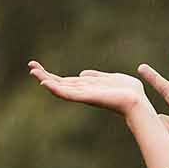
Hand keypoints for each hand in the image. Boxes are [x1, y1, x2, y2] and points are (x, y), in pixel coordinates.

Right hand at [27, 60, 151, 114]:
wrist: (138, 101)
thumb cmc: (129, 91)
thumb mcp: (110, 78)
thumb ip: (96, 76)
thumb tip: (81, 74)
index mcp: (87, 87)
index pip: (65, 81)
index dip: (51, 75)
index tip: (36, 66)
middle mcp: (83, 92)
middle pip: (60, 84)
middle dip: (45, 76)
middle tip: (30, 66)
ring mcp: (84, 95)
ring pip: (61, 88)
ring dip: (46, 80)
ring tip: (33, 72)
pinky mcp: (88, 98)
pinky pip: (69, 94)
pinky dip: (57, 90)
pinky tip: (45, 84)